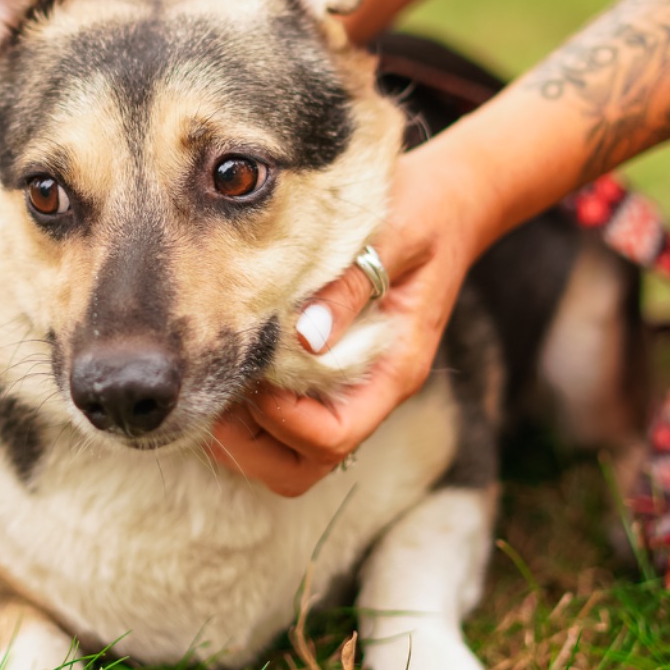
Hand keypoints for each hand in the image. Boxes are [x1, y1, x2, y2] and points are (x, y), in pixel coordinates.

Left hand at [209, 138, 488, 496]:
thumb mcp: (392, 237)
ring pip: (288, 456)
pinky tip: (231, 364)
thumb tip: (303, 336)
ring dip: (243, 434)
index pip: (332, 438)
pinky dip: (249, 414)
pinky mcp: (331, 373)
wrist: (453, 201)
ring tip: (218, 378)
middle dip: (249, 445)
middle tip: (216, 388)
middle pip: (302, 467)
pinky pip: (285, 423)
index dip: (282, 419)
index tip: (253, 370)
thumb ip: (349, 287)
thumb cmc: (423, 213)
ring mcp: (350, 388)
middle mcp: (371, 393)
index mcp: (393, 372)